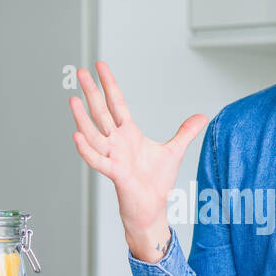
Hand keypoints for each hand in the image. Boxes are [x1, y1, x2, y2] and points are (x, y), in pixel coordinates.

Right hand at [69, 61, 207, 261]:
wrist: (152, 208)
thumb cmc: (156, 182)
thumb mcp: (174, 151)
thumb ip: (185, 132)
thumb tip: (202, 116)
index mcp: (129, 134)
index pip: (116, 103)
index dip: (109, 84)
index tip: (100, 66)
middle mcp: (117, 143)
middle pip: (101, 112)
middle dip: (91, 92)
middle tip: (80, 72)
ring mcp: (113, 157)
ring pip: (93, 133)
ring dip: (82, 117)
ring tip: (73, 100)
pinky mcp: (114, 173)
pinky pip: (97, 160)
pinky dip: (87, 150)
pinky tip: (77, 136)